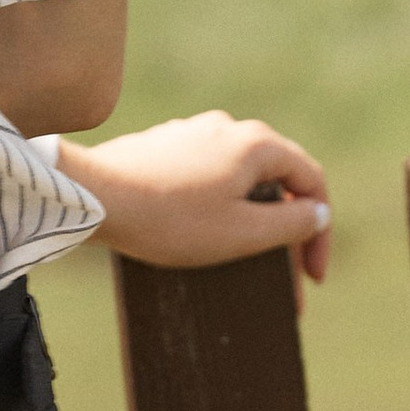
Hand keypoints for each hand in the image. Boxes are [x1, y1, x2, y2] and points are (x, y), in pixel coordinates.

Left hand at [58, 113, 331, 290]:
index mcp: (257, 143)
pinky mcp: (161, 149)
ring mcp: (190, 135)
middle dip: (282, 234)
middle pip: (274, 183)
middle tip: (282, 282)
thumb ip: (292, 224)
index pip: (310, 182)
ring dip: (247, 222)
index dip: (319, 232)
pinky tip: (202, 240)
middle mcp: (227, 128)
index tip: (313, 276)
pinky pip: (203, 181)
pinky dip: (213, 210)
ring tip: (243, 266)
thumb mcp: (243, 232)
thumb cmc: (168, 219)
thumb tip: (317, 213)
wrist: (90, 198)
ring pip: (236, 183)